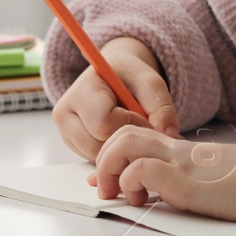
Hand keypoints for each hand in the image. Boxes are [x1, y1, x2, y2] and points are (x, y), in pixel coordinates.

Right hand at [51, 36, 181, 160]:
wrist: (112, 75)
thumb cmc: (128, 76)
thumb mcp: (150, 83)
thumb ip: (162, 108)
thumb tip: (170, 137)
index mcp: (81, 90)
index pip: (103, 123)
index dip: (130, 126)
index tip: (144, 118)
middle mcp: (65, 113)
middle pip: (97, 145)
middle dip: (124, 142)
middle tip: (139, 127)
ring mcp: (66, 132)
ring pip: (96, 157)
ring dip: (119, 151)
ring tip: (130, 131)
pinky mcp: (72, 145)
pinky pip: (94, 160)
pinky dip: (112, 155)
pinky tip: (120, 138)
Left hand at [88, 125, 235, 221]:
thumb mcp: (210, 180)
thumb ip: (185, 182)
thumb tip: (159, 193)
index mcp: (181, 151)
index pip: (133, 139)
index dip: (110, 157)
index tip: (101, 179)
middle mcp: (175, 152)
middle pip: (121, 136)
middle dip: (103, 162)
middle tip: (106, 191)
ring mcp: (179, 164)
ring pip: (124, 144)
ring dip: (110, 169)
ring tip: (119, 195)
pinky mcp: (185, 182)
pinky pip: (143, 169)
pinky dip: (131, 182)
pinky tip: (141, 200)